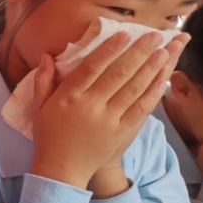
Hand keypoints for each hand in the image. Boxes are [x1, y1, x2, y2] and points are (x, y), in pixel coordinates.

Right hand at [31, 31, 189, 190]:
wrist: (62, 168)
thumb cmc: (49, 135)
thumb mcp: (40, 106)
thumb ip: (43, 80)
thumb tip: (47, 56)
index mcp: (69, 97)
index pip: (91, 67)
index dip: (109, 49)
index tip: (124, 34)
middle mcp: (90, 106)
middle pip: (118, 74)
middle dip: (138, 52)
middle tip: (153, 35)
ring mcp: (109, 120)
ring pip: (133, 88)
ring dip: (150, 68)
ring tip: (163, 50)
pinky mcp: (122, 131)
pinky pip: (141, 108)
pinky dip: (153, 91)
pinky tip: (162, 78)